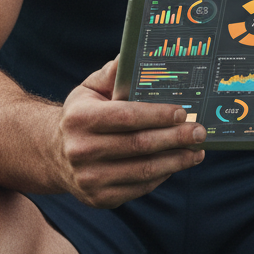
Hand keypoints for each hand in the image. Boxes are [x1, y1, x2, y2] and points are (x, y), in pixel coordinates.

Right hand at [53, 59, 206, 208]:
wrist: (54, 155)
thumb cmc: (82, 115)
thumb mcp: (89, 90)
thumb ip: (112, 74)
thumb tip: (131, 55)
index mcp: (79, 118)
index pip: (126, 116)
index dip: (157, 115)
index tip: (183, 111)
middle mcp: (81, 150)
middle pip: (139, 145)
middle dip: (175, 137)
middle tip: (200, 131)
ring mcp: (89, 178)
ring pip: (144, 170)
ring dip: (176, 160)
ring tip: (196, 150)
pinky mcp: (100, 199)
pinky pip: (140, 187)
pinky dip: (163, 175)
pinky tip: (177, 163)